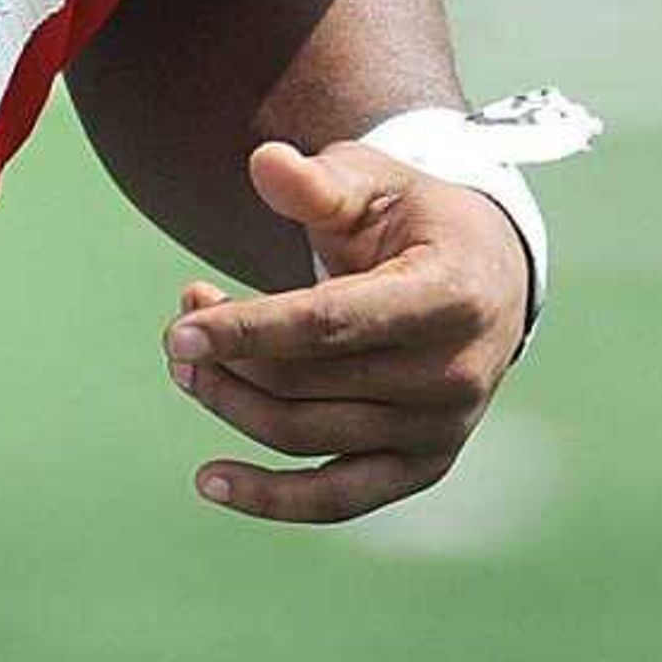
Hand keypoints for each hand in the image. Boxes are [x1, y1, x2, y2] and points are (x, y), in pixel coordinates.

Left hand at [157, 138, 530, 523]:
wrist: (486, 275)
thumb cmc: (414, 218)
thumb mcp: (374, 182)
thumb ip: (319, 181)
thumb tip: (264, 163)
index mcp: (447, 296)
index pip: (330, 323)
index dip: (250, 328)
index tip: (182, 327)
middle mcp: (452, 374)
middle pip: (306, 382)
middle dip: (225, 358)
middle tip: (176, 326)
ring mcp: (440, 429)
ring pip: (305, 434)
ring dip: (230, 402)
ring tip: (184, 365)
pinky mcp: (423, 466)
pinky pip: (340, 497)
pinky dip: (273, 498)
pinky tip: (210, 481)